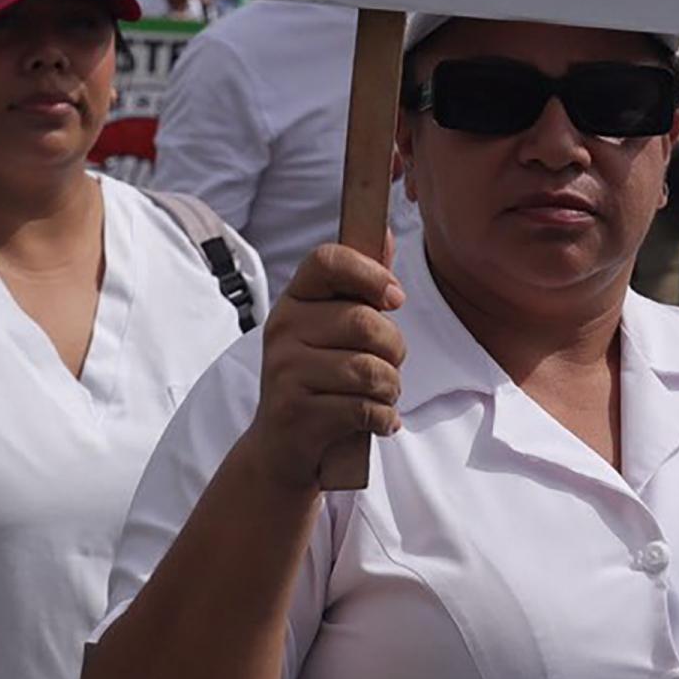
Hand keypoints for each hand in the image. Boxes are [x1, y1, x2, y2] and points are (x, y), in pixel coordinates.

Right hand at [239, 242, 407, 493]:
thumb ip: (361, 285)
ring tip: (380, 395)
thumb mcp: (331, 328)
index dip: (370, 272)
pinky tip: (378, 420)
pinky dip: (384, 418)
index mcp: (294, 300)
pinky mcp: (295, 412)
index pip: (328, 260)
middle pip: (366, 323)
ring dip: (391, 389)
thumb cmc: (319, 378)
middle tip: (388, 366)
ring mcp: (285, 371)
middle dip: (395, 350)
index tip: (395, 298)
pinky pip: (364, 408)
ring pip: (371, 370)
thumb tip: (384, 233)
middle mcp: (283, 329)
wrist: (282, 445)